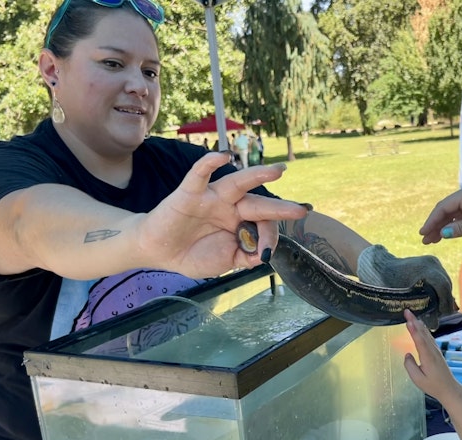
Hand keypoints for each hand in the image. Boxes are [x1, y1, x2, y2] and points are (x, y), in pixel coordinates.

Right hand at [138, 153, 306, 277]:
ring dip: (258, 175)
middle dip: (280, 207)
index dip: (267, 238)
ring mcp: (212, 198)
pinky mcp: (190, 193)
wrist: (159, 252)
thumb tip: (264, 254)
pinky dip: (210, 164)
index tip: (264, 254)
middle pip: (259, 204)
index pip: (263, 225)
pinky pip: (200, 175)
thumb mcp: (226, 262)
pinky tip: (224, 156)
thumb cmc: (193, 253)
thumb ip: (246, 257)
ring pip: (238, 183)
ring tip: (278, 170)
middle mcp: (231, 207)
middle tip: (301, 209)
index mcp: (241, 223)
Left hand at [356, 245, 457, 325]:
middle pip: (446, 285)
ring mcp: (433, 261)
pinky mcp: (432, 263)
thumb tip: (435, 326)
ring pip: (445, 282)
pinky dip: (438, 290)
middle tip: (438, 315)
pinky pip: (440, 278)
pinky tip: (432, 300)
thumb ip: (420, 311)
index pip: (443, 287)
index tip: (442, 315)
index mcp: (427, 269)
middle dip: (444, 301)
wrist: (380, 266)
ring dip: (442, 296)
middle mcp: (433, 263)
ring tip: (435, 308)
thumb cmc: (388, 284)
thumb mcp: (404, 300)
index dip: (445, 303)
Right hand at [402, 309, 461, 403]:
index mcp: (428, 357)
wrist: (448, 388)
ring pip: (426, 333)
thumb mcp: (418, 380)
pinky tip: (420, 326)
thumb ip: (410, 366)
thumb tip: (407, 354)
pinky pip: (429, 337)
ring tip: (411, 315)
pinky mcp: (436, 351)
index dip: (413, 330)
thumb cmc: (433, 385)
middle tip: (407, 311)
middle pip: (423, 333)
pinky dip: (423, 329)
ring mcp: (436, 350)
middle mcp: (433, 351)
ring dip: (418, 323)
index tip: (408, 320)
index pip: (419, 341)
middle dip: (414, 321)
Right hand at [419, 183, 461, 244]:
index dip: (431, 221)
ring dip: (443, 227)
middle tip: (425, 240)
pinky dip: (454, 226)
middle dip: (435, 225)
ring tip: (433, 241)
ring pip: (453, 214)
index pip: (443, 208)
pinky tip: (447, 235)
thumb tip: (443, 233)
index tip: (422, 233)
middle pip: (446, 211)